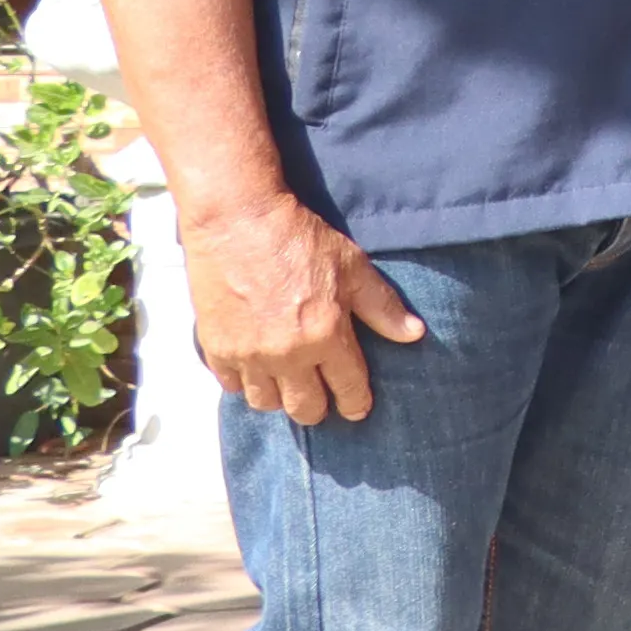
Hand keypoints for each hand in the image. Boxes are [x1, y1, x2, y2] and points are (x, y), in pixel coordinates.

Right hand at [181, 191, 426, 427]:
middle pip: (304, 407)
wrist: (238, 221)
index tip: (358, 409)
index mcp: (325, 336)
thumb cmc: (299, 240)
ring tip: (288, 386)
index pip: (348, 388)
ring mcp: (247, 354)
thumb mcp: (353, 268)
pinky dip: (244, 383)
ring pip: (265, 402)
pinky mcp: (216, 347)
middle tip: (322, 402)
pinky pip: (231, 385)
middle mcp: (286, 354)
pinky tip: (255, 371)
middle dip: (318, 409)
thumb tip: (414, 334)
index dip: (356, 403)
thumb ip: (382, 307)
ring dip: (280, 399)